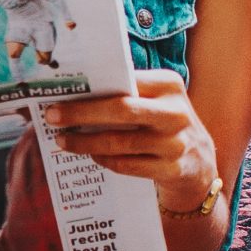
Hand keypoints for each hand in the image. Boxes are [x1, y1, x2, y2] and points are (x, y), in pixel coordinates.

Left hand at [44, 71, 217, 207]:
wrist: (198, 161)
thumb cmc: (163, 123)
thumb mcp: (156, 101)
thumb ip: (128, 93)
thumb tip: (75, 92)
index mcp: (169, 85)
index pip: (125, 81)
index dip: (91, 88)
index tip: (59, 93)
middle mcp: (175, 112)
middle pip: (121, 110)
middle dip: (81, 113)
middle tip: (52, 117)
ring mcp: (175, 143)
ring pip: (120, 142)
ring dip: (86, 142)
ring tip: (63, 141)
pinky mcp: (172, 169)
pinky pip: (127, 165)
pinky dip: (105, 160)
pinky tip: (91, 156)